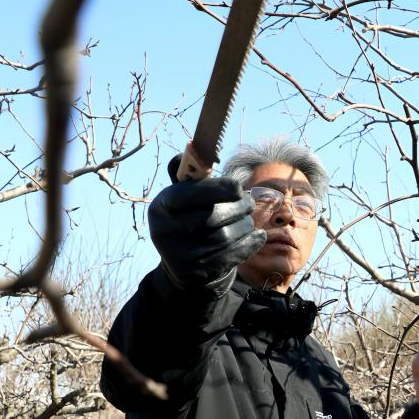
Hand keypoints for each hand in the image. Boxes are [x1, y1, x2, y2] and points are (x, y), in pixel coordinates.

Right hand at [148, 177, 265, 291]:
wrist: (185, 264)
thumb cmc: (191, 218)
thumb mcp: (185, 196)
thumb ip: (191, 172)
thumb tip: (196, 145)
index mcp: (161, 207)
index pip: (188, 194)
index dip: (216, 189)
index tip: (238, 188)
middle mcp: (163, 232)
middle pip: (211, 217)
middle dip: (237, 208)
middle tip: (250, 203)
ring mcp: (178, 255)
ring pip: (223, 237)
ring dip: (244, 226)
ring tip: (249, 220)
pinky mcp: (195, 272)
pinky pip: (230, 256)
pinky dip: (249, 244)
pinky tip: (257, 236)